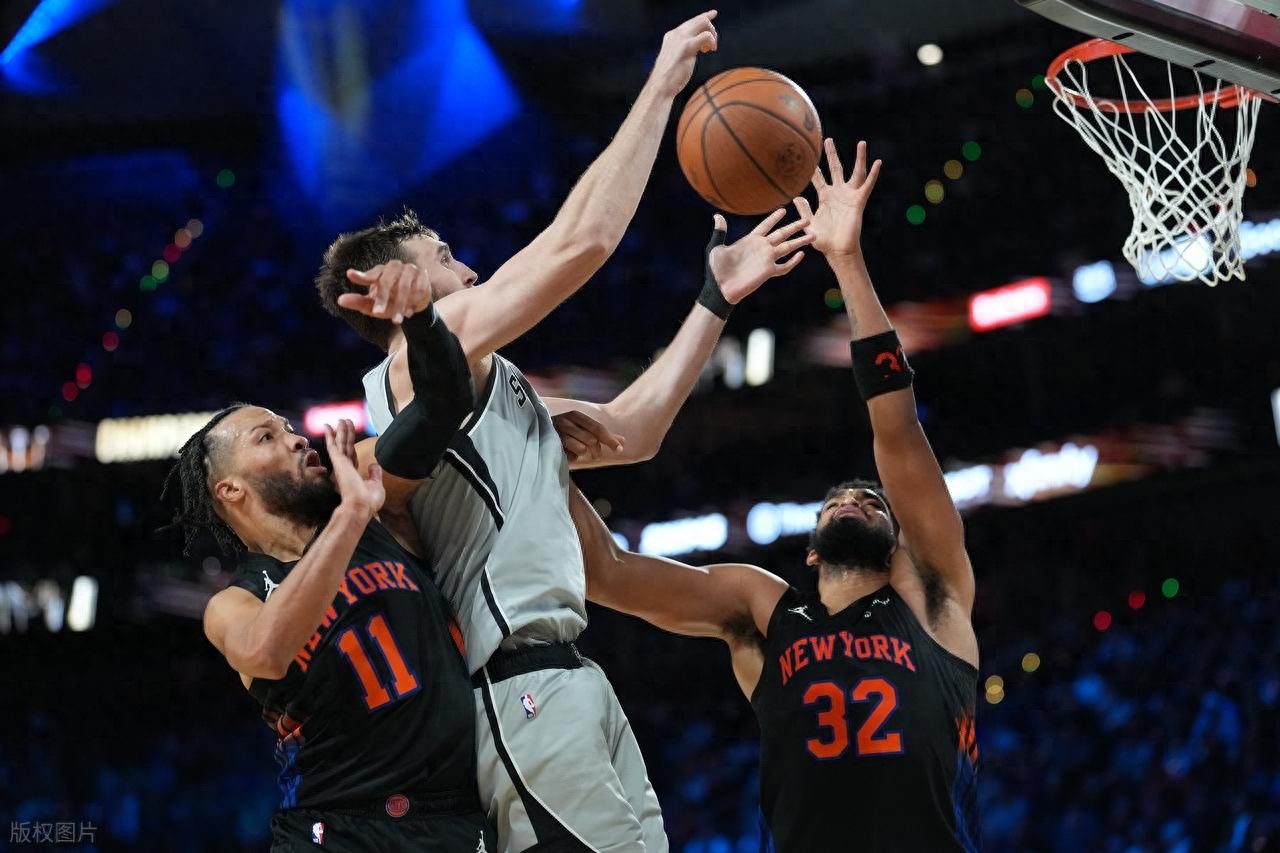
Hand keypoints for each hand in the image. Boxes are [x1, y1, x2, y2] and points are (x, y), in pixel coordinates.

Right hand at [325, 419, 383, 517]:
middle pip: (346, 447)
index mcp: (353, 475)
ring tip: (341, 419)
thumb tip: (374, 464)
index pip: (352, 456)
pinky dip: (330, 435)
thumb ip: (374, 474)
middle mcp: (345, 469)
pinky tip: (328, 426)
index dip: (351, 445)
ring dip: (340, 431)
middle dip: (345, 434)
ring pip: (340, 443)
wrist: (361, 507)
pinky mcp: (338, 462)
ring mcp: (340, 465)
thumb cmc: (368, 502)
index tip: (350, 436)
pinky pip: (333, 445)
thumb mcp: (376, 486)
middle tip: (345, 421)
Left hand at [340, 260, 433, 324]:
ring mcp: (409, 270)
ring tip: (396, 320)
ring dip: (399, 304)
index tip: (350, 275)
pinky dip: (413, 301)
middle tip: (378, 313)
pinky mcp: (423, 276)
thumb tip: (340, 300)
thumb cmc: (389, 303)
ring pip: (403, 286)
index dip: (362, 276)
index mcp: (380, 272)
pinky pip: (418, 288)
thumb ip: (358, 302)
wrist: (414, 305)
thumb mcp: (373, 306)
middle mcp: (394, 267)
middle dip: (382, 298)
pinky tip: (409, 312)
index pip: (370, 274)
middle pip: (386, 280)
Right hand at [553, 411, 625, 464]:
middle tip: (596, 456)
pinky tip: (566, 453)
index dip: (610, 439)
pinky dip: (572, 457)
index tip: (620, 450)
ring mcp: (557, 433)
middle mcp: (565, 421)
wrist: (538, 437)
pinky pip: (570, 456)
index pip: (598, 427)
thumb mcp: (584, 432)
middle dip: (597, 451)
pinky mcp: (551, 445)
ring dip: (582, 453)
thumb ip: (603, 436)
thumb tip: (624, 441)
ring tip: (578, 452)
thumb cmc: (565, 434)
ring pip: (581, 448)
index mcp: (575, 415)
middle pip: (591, 439)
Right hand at [648, 10, 717, 98]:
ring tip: (710, 49)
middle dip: (710, 26)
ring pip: (703, 23)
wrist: (661, 86)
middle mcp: (676, 34)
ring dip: (712, 34)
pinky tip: (710, 50)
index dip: (703, 18)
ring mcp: (681, 39)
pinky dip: (712, 41)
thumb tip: (697, 48)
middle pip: (698, 20)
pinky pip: (706, 35)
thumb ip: (683, 50)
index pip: (690, 22)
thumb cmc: (669, 78)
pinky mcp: (688, 46)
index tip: (712, 15)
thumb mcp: (675, 59)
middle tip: (714, 41)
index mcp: (671, 36)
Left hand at [707, 207, 812, 303]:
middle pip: (781, 234)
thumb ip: (720, 232)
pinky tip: (801, 255)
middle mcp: (761, 248)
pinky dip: (793, 261)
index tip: (784, 210)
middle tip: (807, 219)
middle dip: (794, 227)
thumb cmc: (716, 269)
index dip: (774, 218)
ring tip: (812, 235)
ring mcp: (766, 259)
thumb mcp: (716, 248)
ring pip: (787, 247)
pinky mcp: (768, 272)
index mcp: (750, 240)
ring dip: (799, 241)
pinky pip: (784, 266)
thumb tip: (717, 216)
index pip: (765, 226)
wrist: (720, 288)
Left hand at [794, 139, 881, 257]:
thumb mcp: (809, 224)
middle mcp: (838, 193)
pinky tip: (878, 163)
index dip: (812, 168)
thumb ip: (804, 210)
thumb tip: (795, 197)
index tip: (805, 155)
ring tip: (862, 143)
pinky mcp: (859, 202)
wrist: (837, 251)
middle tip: (826, 140)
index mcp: (825, 197)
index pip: (818, 178)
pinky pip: (867, 186)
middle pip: (835, 169)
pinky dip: (873, 175)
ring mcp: (849, 196)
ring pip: (856, 173)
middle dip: (831, 155)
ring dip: (859, 158)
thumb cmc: (823, 241)